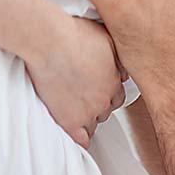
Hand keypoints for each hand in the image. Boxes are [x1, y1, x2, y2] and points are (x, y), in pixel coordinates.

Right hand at [24, 12, 125, 147]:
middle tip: (84, 94)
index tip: (100, 89)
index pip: (118, 95)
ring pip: (95, 124)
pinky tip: (75, 131)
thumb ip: (117, 57)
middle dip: (98, 102)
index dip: (108, 91)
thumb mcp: (106, 38)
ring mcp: (88, 112)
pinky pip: (82, 140)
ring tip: (75, 107)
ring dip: (88, 117)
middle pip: (106, 108)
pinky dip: (80, 138)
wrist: (51, 43)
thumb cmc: (74, 34)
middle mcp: (104, 98)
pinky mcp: (70, 122)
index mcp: (113, 79)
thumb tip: (123, 69)